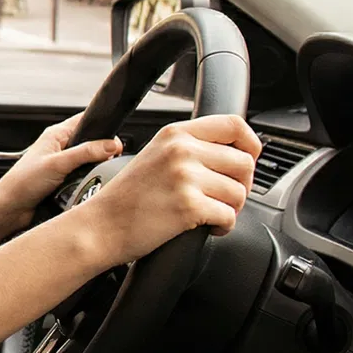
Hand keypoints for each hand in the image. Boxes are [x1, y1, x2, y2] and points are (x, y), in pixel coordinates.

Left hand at [0, 114, 121, 265]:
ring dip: (94, 170)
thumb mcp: (57, 164)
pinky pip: (83, 179)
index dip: (102, 128)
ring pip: (89, 163)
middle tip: (110, 161)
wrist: (9, 210)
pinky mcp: (63, 182)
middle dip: (102, 152)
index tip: (117, 141)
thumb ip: (85, 153)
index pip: (85, 121)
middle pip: (91, 144)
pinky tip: (90, 187)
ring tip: (98, 175)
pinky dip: (88, 182)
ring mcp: (61, 166)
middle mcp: (59, 148)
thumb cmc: (22, 183)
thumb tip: (111, 145)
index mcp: (55, 135)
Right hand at [61, 114, 259, 267]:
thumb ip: (190, 147)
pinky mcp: (189, 206)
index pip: (234, 124)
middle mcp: (181, 150)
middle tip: (222, 198)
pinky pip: (230, 217)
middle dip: (241, 185)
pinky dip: (222, 227)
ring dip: (231, 209)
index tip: (248, 159)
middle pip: (244, 162)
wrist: (101, 226)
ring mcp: (185, 177)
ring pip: (240, 192)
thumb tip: (235, 153)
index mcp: (175, 133)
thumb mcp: (156, 155)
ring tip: (209, 213)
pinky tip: (204, 227)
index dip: (251, 144)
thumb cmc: (128, 197)